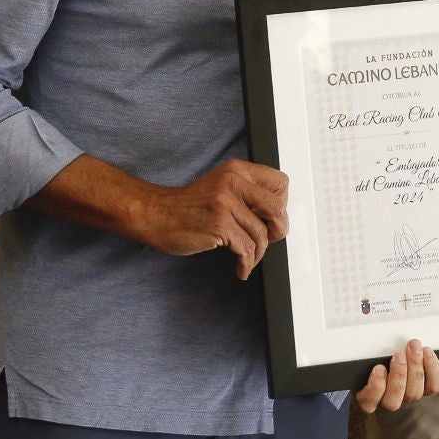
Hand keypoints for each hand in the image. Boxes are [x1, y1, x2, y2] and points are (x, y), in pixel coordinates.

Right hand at [133, 159, 287, 278]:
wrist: (156, 215)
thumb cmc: (188, 206)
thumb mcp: (221, 186)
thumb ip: (246, 193)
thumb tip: (276, 215)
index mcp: (237, 170)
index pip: (280, 182)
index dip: (281, 204)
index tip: (272, 218)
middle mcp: (233, 182)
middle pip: (276, 209)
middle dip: (277, 230)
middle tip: (268, 240)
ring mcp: (225, 203)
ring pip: (261, 233)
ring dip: (258, 252)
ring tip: (249, 258)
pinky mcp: (219, 224)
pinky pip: (245, 248)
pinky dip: (246, 263)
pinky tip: (241, 267)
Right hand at [354, 340, 438, 413]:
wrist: (401, 355)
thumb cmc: (379, 357)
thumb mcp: (369, 358)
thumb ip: (369, 357)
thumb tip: (364, 346)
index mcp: (369, 397)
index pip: (369, 402)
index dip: (375, 387)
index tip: (378, 368)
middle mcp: (389, 401)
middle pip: (393, 400)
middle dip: (398, 374)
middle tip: (399, 354)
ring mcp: (409, 397)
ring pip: (414, 393)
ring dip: (415, 368)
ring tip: (413, 348)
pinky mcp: (427, 390)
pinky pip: (434, 387)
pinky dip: (432, 369)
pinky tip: (427, 352)